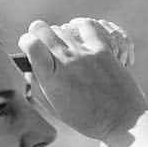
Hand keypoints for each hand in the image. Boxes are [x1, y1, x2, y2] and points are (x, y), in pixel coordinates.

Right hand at [17, 17, 147, 141]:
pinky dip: (78, 26)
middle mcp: (66, 62)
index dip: (26, 42)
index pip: (30, 44)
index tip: (28, 47)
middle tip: (42, 45)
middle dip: (37, 34)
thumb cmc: (87, 119)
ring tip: (61, 46)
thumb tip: (28, 70)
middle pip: (42, 29)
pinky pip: (87, 25)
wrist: (121, 120)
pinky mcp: (103, 48)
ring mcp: (85, 53)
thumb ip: (39, 87)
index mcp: (51, 78)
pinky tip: (77, 33)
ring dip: (57, 35)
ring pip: (62, 28)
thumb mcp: (56, 109)